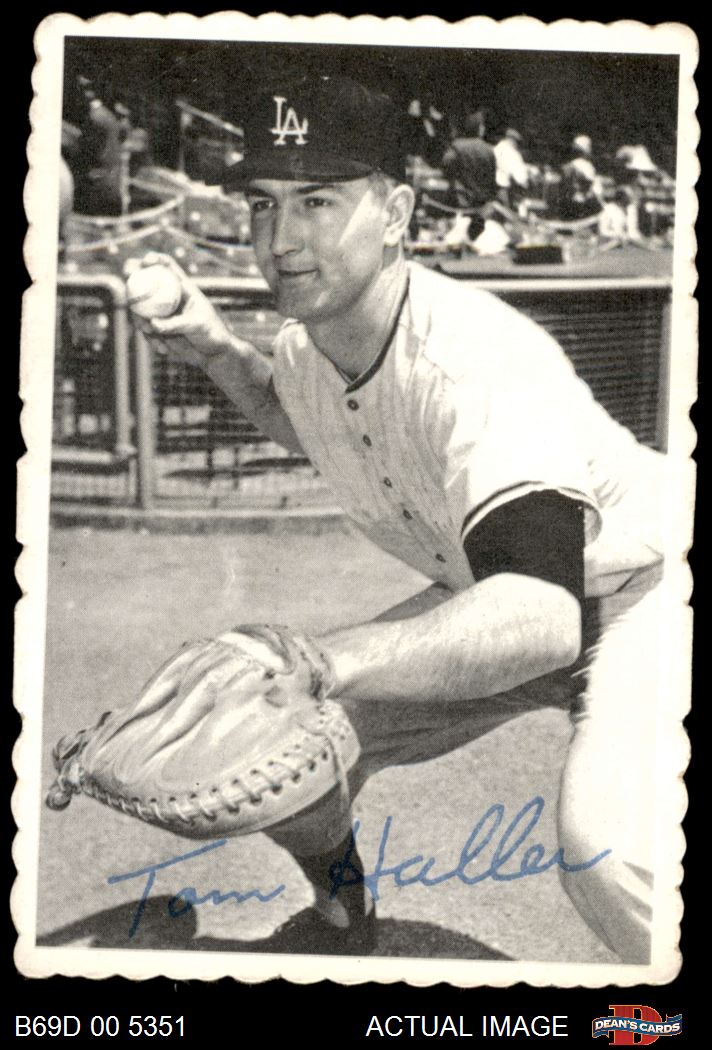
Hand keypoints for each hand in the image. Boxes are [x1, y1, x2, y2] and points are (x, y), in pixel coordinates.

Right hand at [125, 252, 241, 368]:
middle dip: (132, 276)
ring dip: (139, 318)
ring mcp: (160, 311)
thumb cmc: (211, 333)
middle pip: (144, 280)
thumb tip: (152, 323)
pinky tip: (163, 349)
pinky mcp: (156, 327)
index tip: (145, 261)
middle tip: (127, 278)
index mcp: (182, 287)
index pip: (166, 266)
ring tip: (152, 334)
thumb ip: (175, 324)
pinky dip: (150, 339)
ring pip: (139, 307)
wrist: (212, 354)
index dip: (154, 259)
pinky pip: (144, 329)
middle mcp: (168, 296)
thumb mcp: (197, 325)